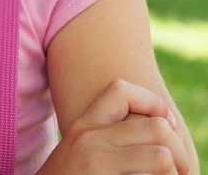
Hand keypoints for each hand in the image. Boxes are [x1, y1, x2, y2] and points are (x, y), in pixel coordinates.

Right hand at [39, 79, 189, 174]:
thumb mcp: (78, 152)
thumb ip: (107, 137)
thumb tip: (159, 128)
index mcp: (84, 127)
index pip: (121, 91)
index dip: (153, 102)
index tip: (167, 124)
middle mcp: (89, 140)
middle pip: (157, 127)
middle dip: (178, 152)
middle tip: (179, 170)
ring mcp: (97, 164)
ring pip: (161, 157)